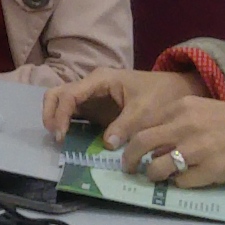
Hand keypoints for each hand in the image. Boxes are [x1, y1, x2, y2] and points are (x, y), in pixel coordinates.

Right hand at [42, 66, 157, 145]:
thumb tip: (107, 144)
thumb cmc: (159, 95)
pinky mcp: (94, 108)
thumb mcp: (145, 111)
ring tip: (60, 139)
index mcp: (100, 80)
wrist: (173, 92)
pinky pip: (73, 113)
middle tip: (56, 137)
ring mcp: (91, 96)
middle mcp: (90, 85)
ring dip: (55, 118)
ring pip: (61, 101)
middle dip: (50, 113)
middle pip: (57, 93)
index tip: (61, 135)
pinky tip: (69, 139)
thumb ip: (125, 126)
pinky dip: (66, 124)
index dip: (61, 114)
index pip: (70, 94)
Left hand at [120, 97, 224, 188]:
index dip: (130, 140)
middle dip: (129, 160)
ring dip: (153, 175)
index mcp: (180, 108)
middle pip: (141, 144)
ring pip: (157, 168)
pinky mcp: (207, 171)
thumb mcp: (198, 109)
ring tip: (158, 176)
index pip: (142, 124)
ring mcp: (195, 150)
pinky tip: (185, 178)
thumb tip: (151, 144)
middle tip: (129, 169)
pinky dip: (178, 183)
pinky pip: (180, 182)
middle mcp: (183, 126)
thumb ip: (174, 121)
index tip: (129, 149)